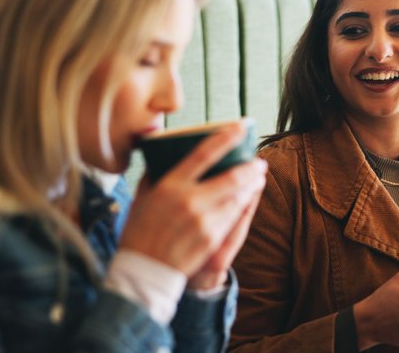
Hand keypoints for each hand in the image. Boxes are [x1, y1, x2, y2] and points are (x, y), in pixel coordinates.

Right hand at [118, 122, 267, 276]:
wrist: (144, 270)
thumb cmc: (139, 231)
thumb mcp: (141, 197)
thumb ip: (153, 175)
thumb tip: (162, 157)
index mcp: (170, 185)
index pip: (204, 154)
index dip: (226, 137)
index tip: (241, 127)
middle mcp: (189, 200)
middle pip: (231, 177)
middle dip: (250, 167)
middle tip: (259, 161)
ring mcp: (203, 221)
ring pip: (238, 198)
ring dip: (252, 186)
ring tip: (258, 178)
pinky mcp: (212, 239)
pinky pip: (235, 217)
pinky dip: (245, 205)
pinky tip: (248, 198)